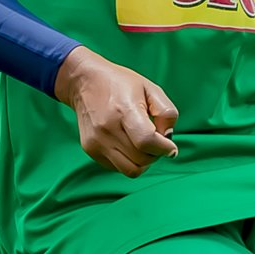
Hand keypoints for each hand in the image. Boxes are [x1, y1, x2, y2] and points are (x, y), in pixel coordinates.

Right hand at [52, 46, 178, 177]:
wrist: (84, 82)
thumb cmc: (121, 84)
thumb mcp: (150, 88)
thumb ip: (166, 112)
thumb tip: (167, 137)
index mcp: (124, 110)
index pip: (147, 141)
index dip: (164, 148)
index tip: (170, 146)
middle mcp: (107, 129)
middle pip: (141, 159)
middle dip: (156, 155)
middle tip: (158, 143)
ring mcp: (96, 142)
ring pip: (130, 170)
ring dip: (144, 163)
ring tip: (144, 147)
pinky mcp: (90, 150)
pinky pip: (118, 168)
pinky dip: (129, 162)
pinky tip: (129, 146)